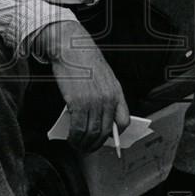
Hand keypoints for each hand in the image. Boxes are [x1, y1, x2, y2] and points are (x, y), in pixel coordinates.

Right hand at [32, 21, 129, 152]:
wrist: (70, 46)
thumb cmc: (84, 59)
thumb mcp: (103, 76)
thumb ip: (105, 95)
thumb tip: (98, 117)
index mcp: (116, 92)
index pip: (124, 121)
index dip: (115, 134)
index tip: (107, 139)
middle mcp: (108, 99)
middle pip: (105, 132)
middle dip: (96, 144)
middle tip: (87, 148)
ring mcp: (93, 102)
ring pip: (91, 133)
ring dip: (83, 144)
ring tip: (77, 145)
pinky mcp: (77, 103)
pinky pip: (78, 128)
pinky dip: (74, 137)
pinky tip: (70, 138)